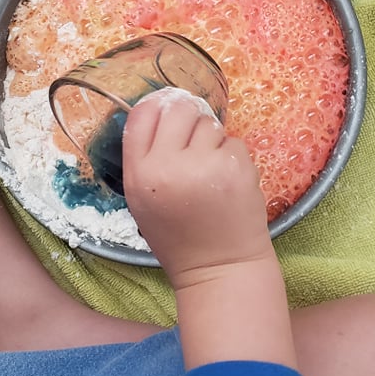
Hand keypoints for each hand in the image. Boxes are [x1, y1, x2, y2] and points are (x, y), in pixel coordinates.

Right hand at [122, 89, 271, 289]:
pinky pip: (233, 141)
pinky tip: (228, 182)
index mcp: (139, 174)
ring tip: (210, 170)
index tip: (168, 112)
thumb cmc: (179, 235)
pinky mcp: (235, 168)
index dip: (157, 107)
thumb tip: (159, 109)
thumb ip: (144, 158)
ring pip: (209, 123)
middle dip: (189, 119)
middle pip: (178, 108)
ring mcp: (203, 165)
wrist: (219, 268)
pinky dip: (232, 156)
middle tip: (195, 142)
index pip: (141, 115)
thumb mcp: (142, 201)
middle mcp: (167, 166)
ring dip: (212, 139)